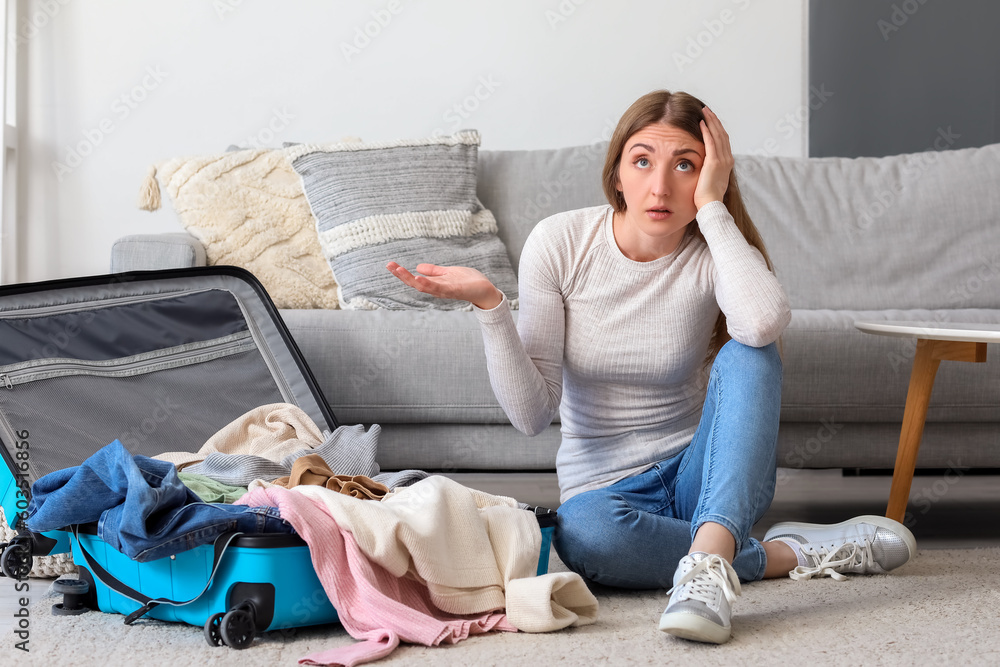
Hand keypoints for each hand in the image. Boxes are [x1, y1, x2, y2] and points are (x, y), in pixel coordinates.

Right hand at [386, 262, 503, 309]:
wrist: (485, 290)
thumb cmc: (468, 282)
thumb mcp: (448, 273)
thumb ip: (434, 271)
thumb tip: (417, 267)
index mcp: (434, 284)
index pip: (414, 279)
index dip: (402, 273)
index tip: (390, 264)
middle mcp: (437, 289)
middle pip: (415, 283)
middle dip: (402, 275)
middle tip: (389, 266)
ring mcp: (445, 291)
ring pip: (424, 287)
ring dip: (411, 279)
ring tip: (399, 271)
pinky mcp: (454, 290)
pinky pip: (439, 288)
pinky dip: (428, 284)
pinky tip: (419, 278)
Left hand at [694, 106, 734, 210]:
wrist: (711, 206)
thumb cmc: (706, 198)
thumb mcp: (709, 180)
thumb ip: (707, 170)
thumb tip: (700, 167)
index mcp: (726, 163)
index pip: (722, 141)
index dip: (716, 128)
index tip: (709, 120)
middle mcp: (727, 159)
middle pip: (722, 134)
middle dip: (714, 121)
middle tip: (706, 110)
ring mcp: (722, 160)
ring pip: (718, 135)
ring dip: (711, 122)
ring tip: (704, 111)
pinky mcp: (714, 162)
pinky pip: (711, 142)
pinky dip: (707, 131)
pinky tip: (702, 123)